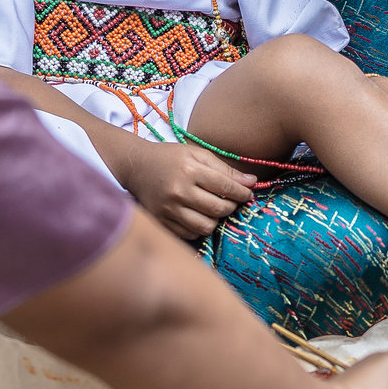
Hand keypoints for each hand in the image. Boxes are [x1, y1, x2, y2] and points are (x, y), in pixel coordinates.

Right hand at [123, 141, 255, 239]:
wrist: (136, 167)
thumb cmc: (171, 157)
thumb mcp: (197, 154)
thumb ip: (225, 169)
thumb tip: (251, 182)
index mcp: (190, 170)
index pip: (226, 187)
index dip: (242, 192)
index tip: (248, 193)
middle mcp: (178, 192)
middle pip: (218, 209)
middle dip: (232, 206)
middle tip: (232, 201)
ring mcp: (168, 210)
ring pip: (206, 226)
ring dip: (216, 219)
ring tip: (215, 209)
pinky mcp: (161, 222)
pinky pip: (189, 234)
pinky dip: (199, 227)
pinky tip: (199, 215)